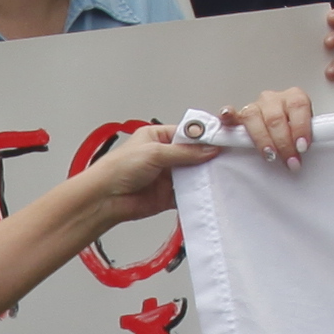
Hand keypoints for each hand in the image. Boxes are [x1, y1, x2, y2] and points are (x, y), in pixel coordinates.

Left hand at [65, 116, 234, 226]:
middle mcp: (164, 155)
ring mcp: (167, 176)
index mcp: (158, 137)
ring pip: (193, 174)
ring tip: (223, 174)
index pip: (188, 134)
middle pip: (193, 154)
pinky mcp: (168, 195)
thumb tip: (208, 149)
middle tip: (227, 158)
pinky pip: (188, 193)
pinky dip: (198, 193)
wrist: (105, 199)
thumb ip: (183, 152)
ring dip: (204, 175)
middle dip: (208, 157)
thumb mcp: (154, 152)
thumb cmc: (118, 169)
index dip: (205, 137)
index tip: (223, 139)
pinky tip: (209, 191)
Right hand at [225, 85, 323, 175]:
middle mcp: (273, 99)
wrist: (284, 134)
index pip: (298, 106)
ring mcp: (255, 107)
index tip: (302, 146)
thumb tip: (306, 150)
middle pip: (275, 117)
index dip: (301, 126)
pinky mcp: (239, 118)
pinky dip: (228, 115)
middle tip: (291, 161)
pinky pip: (231, 114)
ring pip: (253, 117)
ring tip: (269, 155)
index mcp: (294, 97)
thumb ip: (308, 136)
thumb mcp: (307, 133)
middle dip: (284, 143)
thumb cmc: (295, 134)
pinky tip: (226, 117)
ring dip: (262, 139)